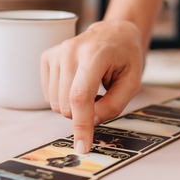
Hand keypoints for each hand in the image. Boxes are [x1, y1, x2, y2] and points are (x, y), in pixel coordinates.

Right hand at [40, 19, 143, 153]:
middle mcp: (70, 50)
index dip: (81, 125)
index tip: (83, 147)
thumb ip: (113, 105)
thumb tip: (90, 121)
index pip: (80, 97)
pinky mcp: (47, 56)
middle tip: (100, 99)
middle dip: (82, 114)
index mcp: (94, 54)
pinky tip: (78, 84)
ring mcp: (56, 52)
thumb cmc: (126, 57)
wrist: (114, 32)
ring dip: (73, 106)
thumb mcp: (132, 82)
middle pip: (65, 104)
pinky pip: (48, 94)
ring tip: (91, 88)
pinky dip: (63, 97)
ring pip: (54, 102)